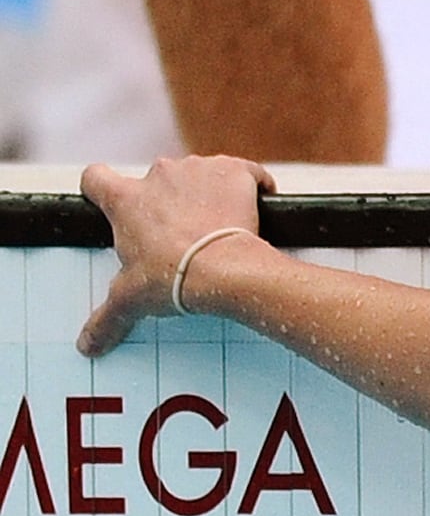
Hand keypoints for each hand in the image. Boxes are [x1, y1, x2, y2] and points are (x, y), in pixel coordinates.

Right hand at [77, 155, 275, 356]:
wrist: (223, 269)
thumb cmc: (173, 280)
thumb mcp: (132, 300)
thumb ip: (107, 318)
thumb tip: (86, 346)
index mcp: (125, 199)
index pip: (96, 178)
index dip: (102, 189)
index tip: (116, 203)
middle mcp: (158, 174)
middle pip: (157, 181)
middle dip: (169, 204)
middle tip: (185, 237)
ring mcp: (197, 169)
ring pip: (200, 175)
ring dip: (208, 195)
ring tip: (222, 227)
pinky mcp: (233, 172)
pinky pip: (245, 172)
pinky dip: (252, 185)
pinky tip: (258, 205)